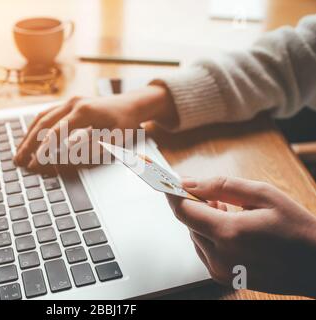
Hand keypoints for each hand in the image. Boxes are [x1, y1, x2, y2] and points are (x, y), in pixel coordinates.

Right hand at [14, 85, 175, 169]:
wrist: (132, 104)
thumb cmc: (126, 123)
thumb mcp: (116, 138)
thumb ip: (94, 148)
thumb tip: (69, 155)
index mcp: (84, 111)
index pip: (56, 132)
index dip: (44, 149)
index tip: (35, 163)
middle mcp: (73, 103)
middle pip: (44, 124)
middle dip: (29, 143)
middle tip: (19, 161)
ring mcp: (70, 101)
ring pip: (42, 117)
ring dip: (29, 135)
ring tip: (19, 152)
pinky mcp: (70, 103)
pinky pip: (48, 114)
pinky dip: (37, 127)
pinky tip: (30, 138)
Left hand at [167, 176, 315, 296]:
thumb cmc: (297, 229)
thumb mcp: (263, 195)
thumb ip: (220, 186)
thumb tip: (188, 182)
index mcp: (229, 234)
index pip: (183, 211)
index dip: (172, 194)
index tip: (166, 182)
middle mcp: (220, 256)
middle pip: (188, 223)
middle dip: (196, 206)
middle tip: (216, 197)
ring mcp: (221, 270)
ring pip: (195, 236)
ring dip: (204, 221)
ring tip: (229, 212)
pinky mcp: (223, 277)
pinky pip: (204, 250)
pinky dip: (210, 236)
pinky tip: (231, 229)